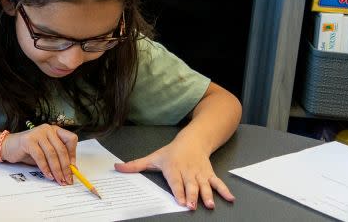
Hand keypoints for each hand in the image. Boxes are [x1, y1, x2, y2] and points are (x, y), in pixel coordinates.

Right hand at [1, 124, 77, 184]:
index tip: (73, 168)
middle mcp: (47, 129)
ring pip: (52, 154)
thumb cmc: (29, 150)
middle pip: (62, 149)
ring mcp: (37, 133)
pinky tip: (48, 175)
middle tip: (67, 179)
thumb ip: (58, 157)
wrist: (8, 147)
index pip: (71, 139)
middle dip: (66, 167)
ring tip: (59, 179)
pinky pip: (40, 156)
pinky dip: (45, 168)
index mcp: (55, 130)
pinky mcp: (28, 140)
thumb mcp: (47, 153)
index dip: (73, 154)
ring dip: (56, 169)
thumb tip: (72, 170)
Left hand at [114, 138, 234, 209]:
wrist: (192, 140)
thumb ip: (135, 165)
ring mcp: (199, 173)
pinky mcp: (209, 173)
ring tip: (210, 205)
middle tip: (192, 205)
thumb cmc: (170, 152)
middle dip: (192, 195)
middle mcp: (187, 171)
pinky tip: (230, 198)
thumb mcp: (153, 157)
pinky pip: (217, 182)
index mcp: (173, 168)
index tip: (180, 201)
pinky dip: (224, 190)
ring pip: (204, 185)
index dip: (178, 190)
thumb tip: (117, 168)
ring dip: (208, 195)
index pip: (175, 181)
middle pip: (190, 185)